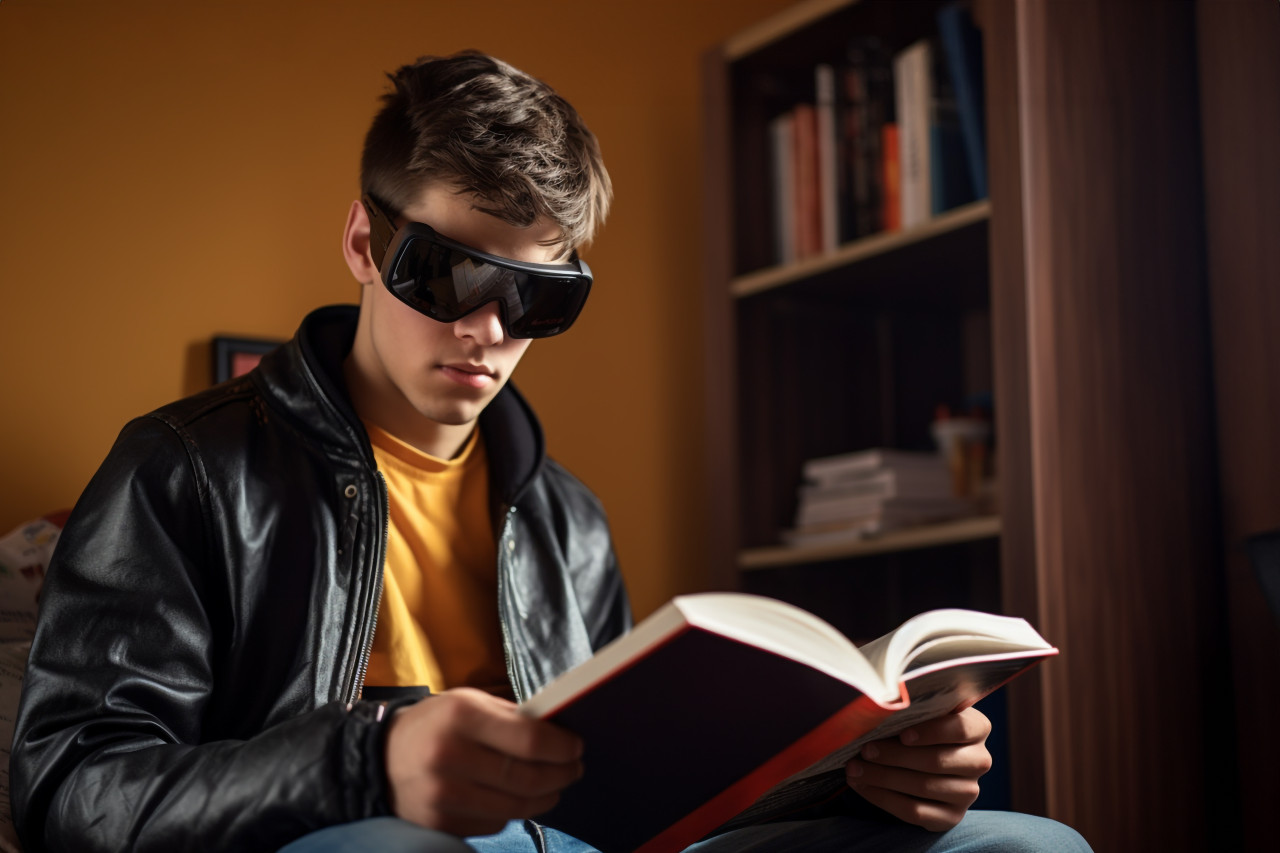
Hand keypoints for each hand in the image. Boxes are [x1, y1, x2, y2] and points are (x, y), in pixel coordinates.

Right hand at [384, 687, 583, 836]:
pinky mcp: (439, 824)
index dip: (561, 748)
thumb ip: (511, 718)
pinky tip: (518, 798)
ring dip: (545, 797)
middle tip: (574, 769)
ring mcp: (443, 796)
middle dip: (561, 774)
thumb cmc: (435, 724)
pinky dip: (513, 811)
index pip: (529, 740)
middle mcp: (449, 756)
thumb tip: (559, 736)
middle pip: (526, 778)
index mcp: (461, 716)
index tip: (577, 748)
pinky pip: (494, 822)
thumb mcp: (469, 702)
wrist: (380, 758)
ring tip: (555, 786)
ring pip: (515, 806)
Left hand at [845, 706, 991, 831]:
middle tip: (865, 749)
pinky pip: (915, 812)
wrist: (923, 761)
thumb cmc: (918, 727)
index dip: (931, 732)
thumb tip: (881, 708)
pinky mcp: (951, 816)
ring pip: (924, 787)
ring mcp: (968, 792)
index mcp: (977, 728)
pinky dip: (883, 798)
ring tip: (854, 768)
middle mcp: (978, 761)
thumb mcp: (921, 713)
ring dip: (884, 777)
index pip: (960, 729)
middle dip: (895, 756)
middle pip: (937, 760)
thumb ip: (911, 709)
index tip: (902, 734)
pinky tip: (862, 785)